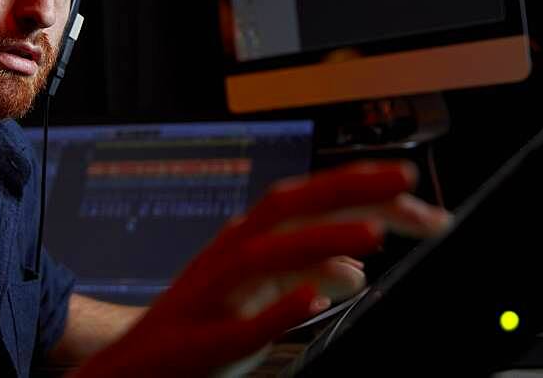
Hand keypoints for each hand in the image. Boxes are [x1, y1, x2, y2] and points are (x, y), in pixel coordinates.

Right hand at [74, 160, 450, 375]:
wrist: (131, 369)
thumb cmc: (200, 324)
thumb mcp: (258, 291)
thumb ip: (305, 273)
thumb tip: (354, 270)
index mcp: (249, 237)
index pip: (309, 198)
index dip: (359, 186)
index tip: (411, 187)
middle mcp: (233, 252)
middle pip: (290, 207)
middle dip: (348, 189)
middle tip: (407, 183)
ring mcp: (217, 293)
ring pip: (269, 254)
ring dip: (322, 240)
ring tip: (373, 237)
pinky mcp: (204, 340)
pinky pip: (243, 323)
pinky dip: (278, 306)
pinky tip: (314, 298)